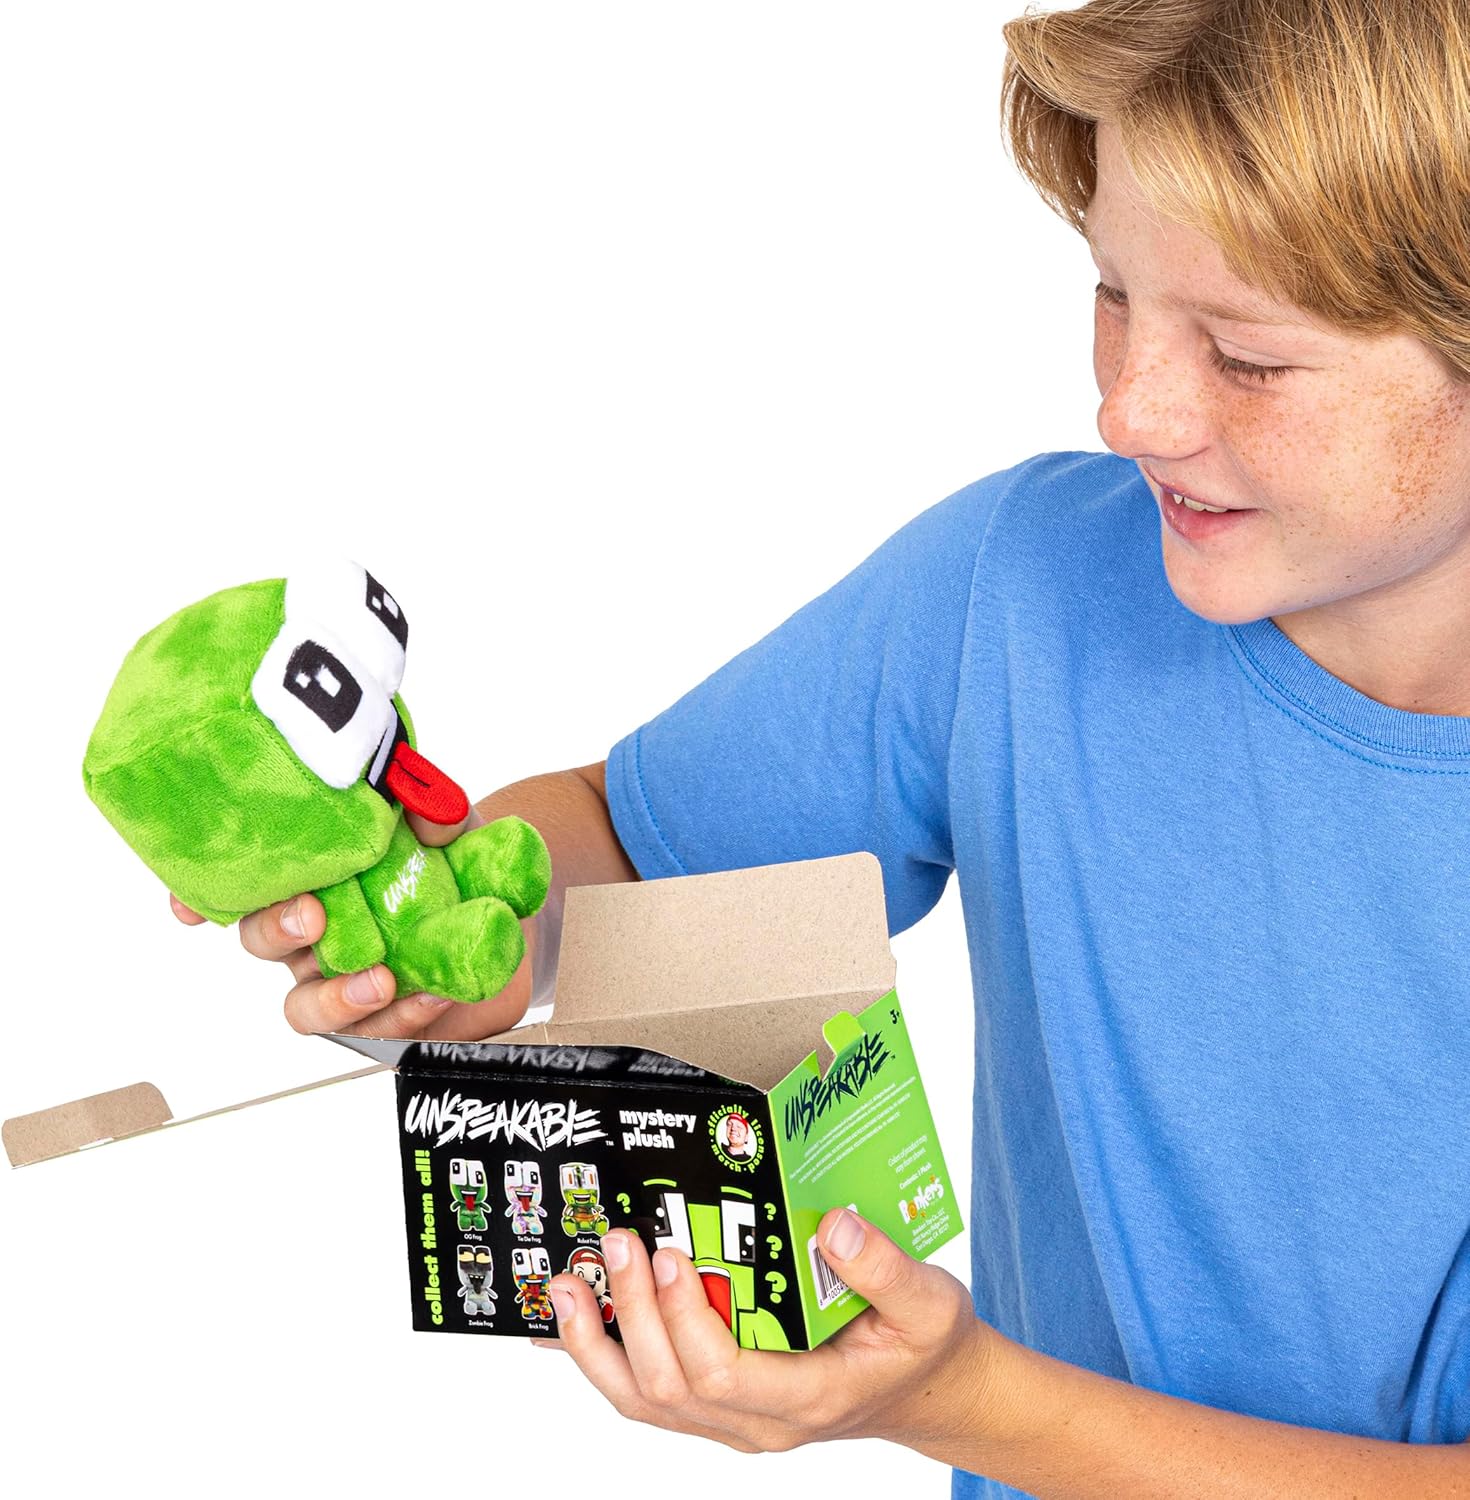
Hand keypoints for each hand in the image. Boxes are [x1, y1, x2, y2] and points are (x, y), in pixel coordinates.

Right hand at [169, 805, 534, 1040]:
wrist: (511, 910)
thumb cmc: (456, 859)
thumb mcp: (451, 824)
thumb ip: (435, 811)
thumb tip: (430, 815)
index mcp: (309, 877)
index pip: (237, 884)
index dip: (197, 897)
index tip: (185, 909)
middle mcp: (314, 933)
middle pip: (262, 942)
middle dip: (277, 930)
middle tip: (313, 917)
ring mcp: (345, 980)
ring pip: (305, 1008)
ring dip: (335, 998)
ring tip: (380, 978)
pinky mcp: (388, 1018)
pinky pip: (377, 1032)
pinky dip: (402, 1016)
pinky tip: (432, 991)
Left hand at [541, 1207, 1001, 1455]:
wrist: (928, 1389)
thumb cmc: (923, 1345)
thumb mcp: (930, 1301)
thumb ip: (885, 1266)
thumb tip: (836, 1224)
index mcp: (808, 1396)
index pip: (723, 1375)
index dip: (686, 1319)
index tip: (671, 1255)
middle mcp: (761, 1421)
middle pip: (669, 1388)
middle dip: (633, 1313)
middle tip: (618, 1241)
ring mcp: (736, 1420)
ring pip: (646, 1402)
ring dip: (597, 1346)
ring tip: (565, 1287)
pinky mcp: (722, 1403)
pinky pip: (651, 1392)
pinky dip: (608, 1356)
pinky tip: (578, 1320)